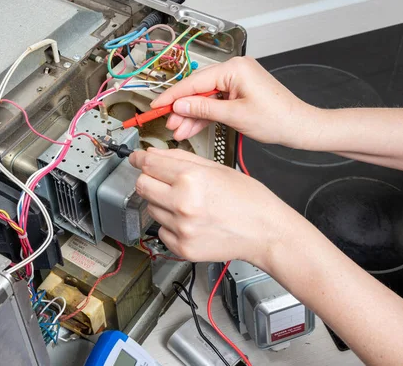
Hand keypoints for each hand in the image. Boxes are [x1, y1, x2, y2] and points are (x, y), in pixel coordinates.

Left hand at [129, 147, 295, 262]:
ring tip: (187, 203)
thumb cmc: (249, 200)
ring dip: (162, 202)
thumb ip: (181, 159)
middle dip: (149, 179)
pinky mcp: (182, 247)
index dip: (141, 158)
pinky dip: (170, 224)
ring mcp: (181, 228)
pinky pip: (161, 230)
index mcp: (191, 179)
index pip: (149, 164)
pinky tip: (190, 221)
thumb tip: (155, 154)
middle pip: (142, 185)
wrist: (265, 232)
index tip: (137, 158)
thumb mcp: (217, 168)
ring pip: (151, 208)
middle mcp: (182, 204)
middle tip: (162, 180)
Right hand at [151, 56, 321, 147]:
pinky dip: (205, 115)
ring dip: (192, 115)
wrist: (299, 127)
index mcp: (235, 69)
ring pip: (205, 97)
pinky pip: (216, 102)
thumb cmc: (277, 119)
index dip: (173, 96)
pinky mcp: (239, 91)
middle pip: (198, 89)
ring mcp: (237, 81)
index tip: (157, 105)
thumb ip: (203, 109)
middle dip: (182, 108)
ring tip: (179, 130)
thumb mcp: (235, 116)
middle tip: (169, 123)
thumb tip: (180, 105)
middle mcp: (235, 70)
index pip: (195, 81)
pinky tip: (191, 127)